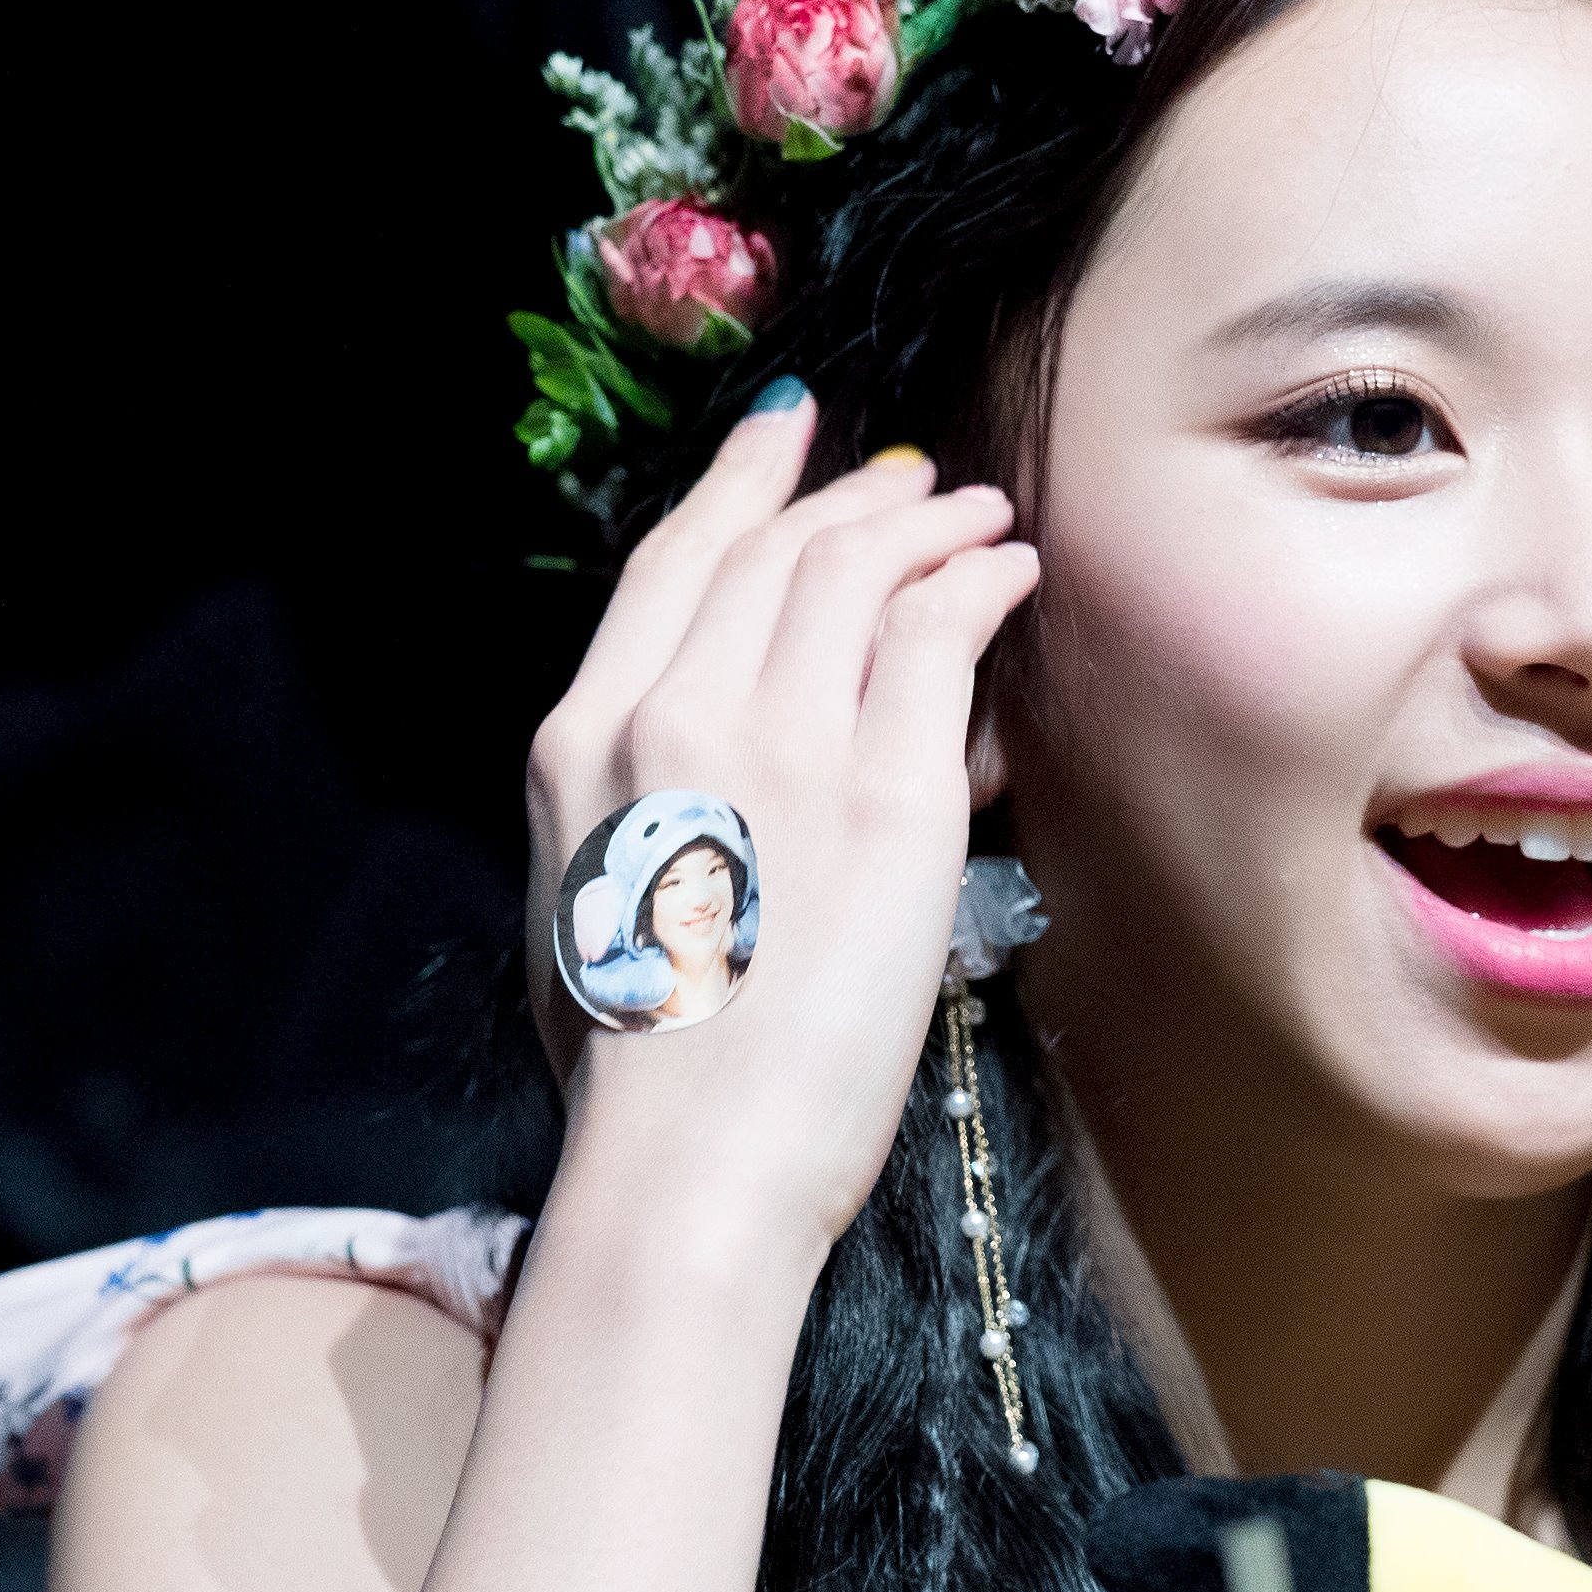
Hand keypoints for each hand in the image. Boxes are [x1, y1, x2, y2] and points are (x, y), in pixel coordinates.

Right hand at [523, 394, 1037, 1277]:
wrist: (690, 1157)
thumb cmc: (641, 1068)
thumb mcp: (587, 899)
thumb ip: (638, 796)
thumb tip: (713, 751)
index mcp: (584, 742)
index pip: (670, 565)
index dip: (739, 484)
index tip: (786, 435)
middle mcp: (675, 714)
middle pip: (774, 551)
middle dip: (850, 497)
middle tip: (912, 479)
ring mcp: (782, 744)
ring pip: (859, 572)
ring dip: (928, 525)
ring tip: (978, 516)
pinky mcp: (888, 793)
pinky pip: (938, 638)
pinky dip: (978, 585)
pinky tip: (1007, 575)